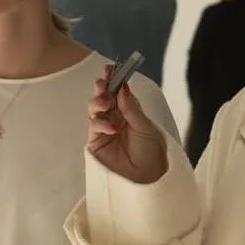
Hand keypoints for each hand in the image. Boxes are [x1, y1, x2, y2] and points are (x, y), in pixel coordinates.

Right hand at [87, 64, 168, 185]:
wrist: (146, 176)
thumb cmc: (149, 151)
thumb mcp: (145, 127)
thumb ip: (132, 108)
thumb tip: (123, 87)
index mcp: (128, 109)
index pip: (118, 89)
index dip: (113, 78)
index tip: (111, 68)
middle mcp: (115, 115)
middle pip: (103, 95)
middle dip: (102, 87)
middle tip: (104, 83)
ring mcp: (104, 127)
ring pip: (94, 108)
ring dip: (98, 102)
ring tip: (106, 104)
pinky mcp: (96, 140)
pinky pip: (95, 126)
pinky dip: (102, 124)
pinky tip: (113, 128)